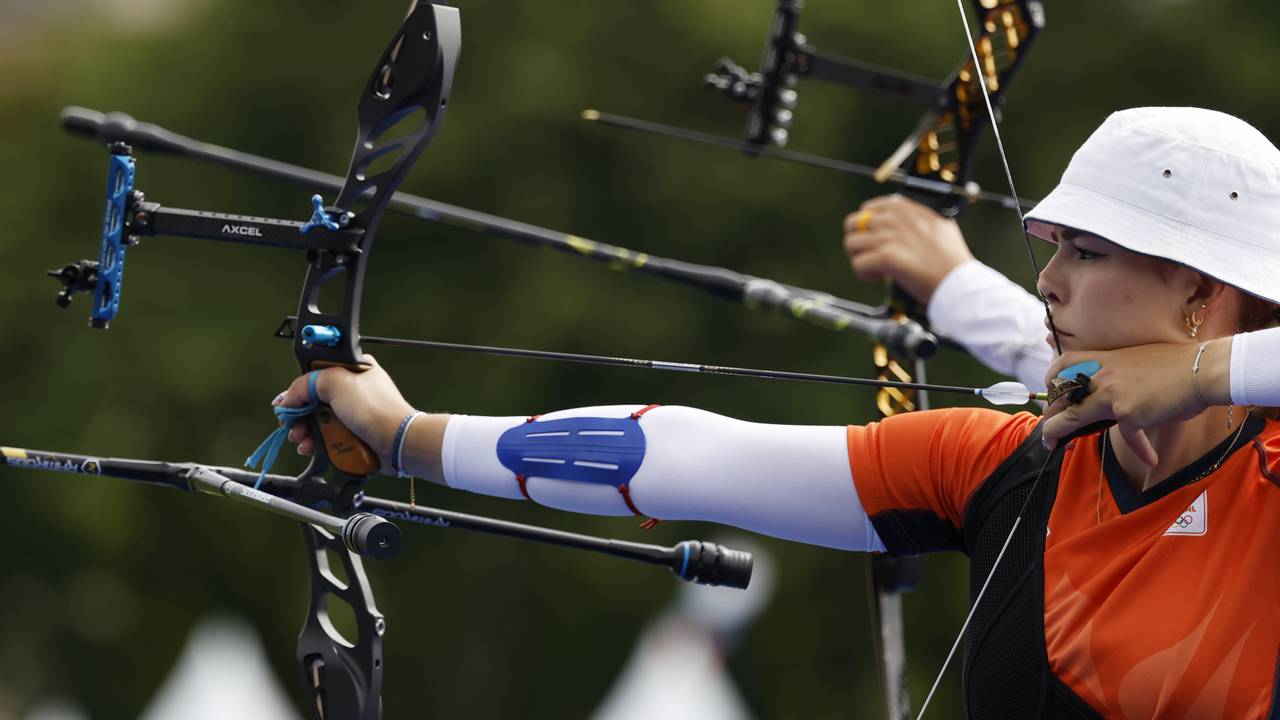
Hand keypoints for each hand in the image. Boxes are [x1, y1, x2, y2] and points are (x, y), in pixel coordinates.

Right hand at [276, 356, 415, 471]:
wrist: (396, 442)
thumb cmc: (375, 409)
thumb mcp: (336, 382)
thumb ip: (307, 384)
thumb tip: (288, 398)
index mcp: (353, 369)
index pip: (316, 374)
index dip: (299, 390)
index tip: (288, 404)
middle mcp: (354, 389)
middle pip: (314, 400)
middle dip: (299, 415)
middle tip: (291, 426)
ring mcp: (354, 412)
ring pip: (320, 420)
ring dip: (305, 431)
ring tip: (300, 440)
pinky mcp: (355, 432)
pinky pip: (329, 435)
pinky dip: (317, 442)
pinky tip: (309, 448)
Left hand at [842, 194, 974, 304]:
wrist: (958, 281)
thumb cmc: (950, 258)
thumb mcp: (937, 223)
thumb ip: (915, 219)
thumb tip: (901, 224)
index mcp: (904, 206)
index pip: (867, 209)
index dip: (869, 228)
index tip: (880, 242)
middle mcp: (893, 217)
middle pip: (853, 223)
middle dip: (858, 241)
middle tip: (871, 256)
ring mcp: (888, 236)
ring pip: (851, 244)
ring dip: (861, 259)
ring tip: (878, 269)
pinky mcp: (885, 257)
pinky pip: (858, 263)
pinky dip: (865, 274)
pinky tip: (881, 277)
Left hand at [1041, 340, 1230, 465]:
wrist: (1201, 369)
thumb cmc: (1177, 365)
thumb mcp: (1138, 360)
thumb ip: (1120, 374)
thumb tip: (1114, 390)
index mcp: (1106, 360)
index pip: (1064, 362)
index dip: (1051, 377)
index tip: (1049, 389)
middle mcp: (1104, 376)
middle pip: (1061, 395)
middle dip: (1049, 413)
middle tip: (1048, 427)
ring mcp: (1114, 395)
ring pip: (1073, 417)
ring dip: (1058, 433)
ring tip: (1055, 445)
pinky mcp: (1130, 414)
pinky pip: (1129, 437)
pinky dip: (1142, 449)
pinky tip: (1150, 459)